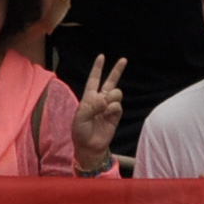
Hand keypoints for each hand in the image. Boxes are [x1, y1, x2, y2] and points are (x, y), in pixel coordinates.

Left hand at [71, 55, 126, 173]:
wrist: (89, 146)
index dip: (97, 68)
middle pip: (110, 81)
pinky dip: (112, 109)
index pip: (93, 79)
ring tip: (104, 108)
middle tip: (124, 59)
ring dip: (110, 98)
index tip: (101, 56)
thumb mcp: (80, 117)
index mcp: (89, 97)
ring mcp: (109, 107)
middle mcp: (100, 99)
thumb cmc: (80, 131)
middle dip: (117, 70)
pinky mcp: (116, 115)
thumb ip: (92, 106)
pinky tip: (107, 115)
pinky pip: (118, 105)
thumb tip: (105, 99)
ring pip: (116, 93)